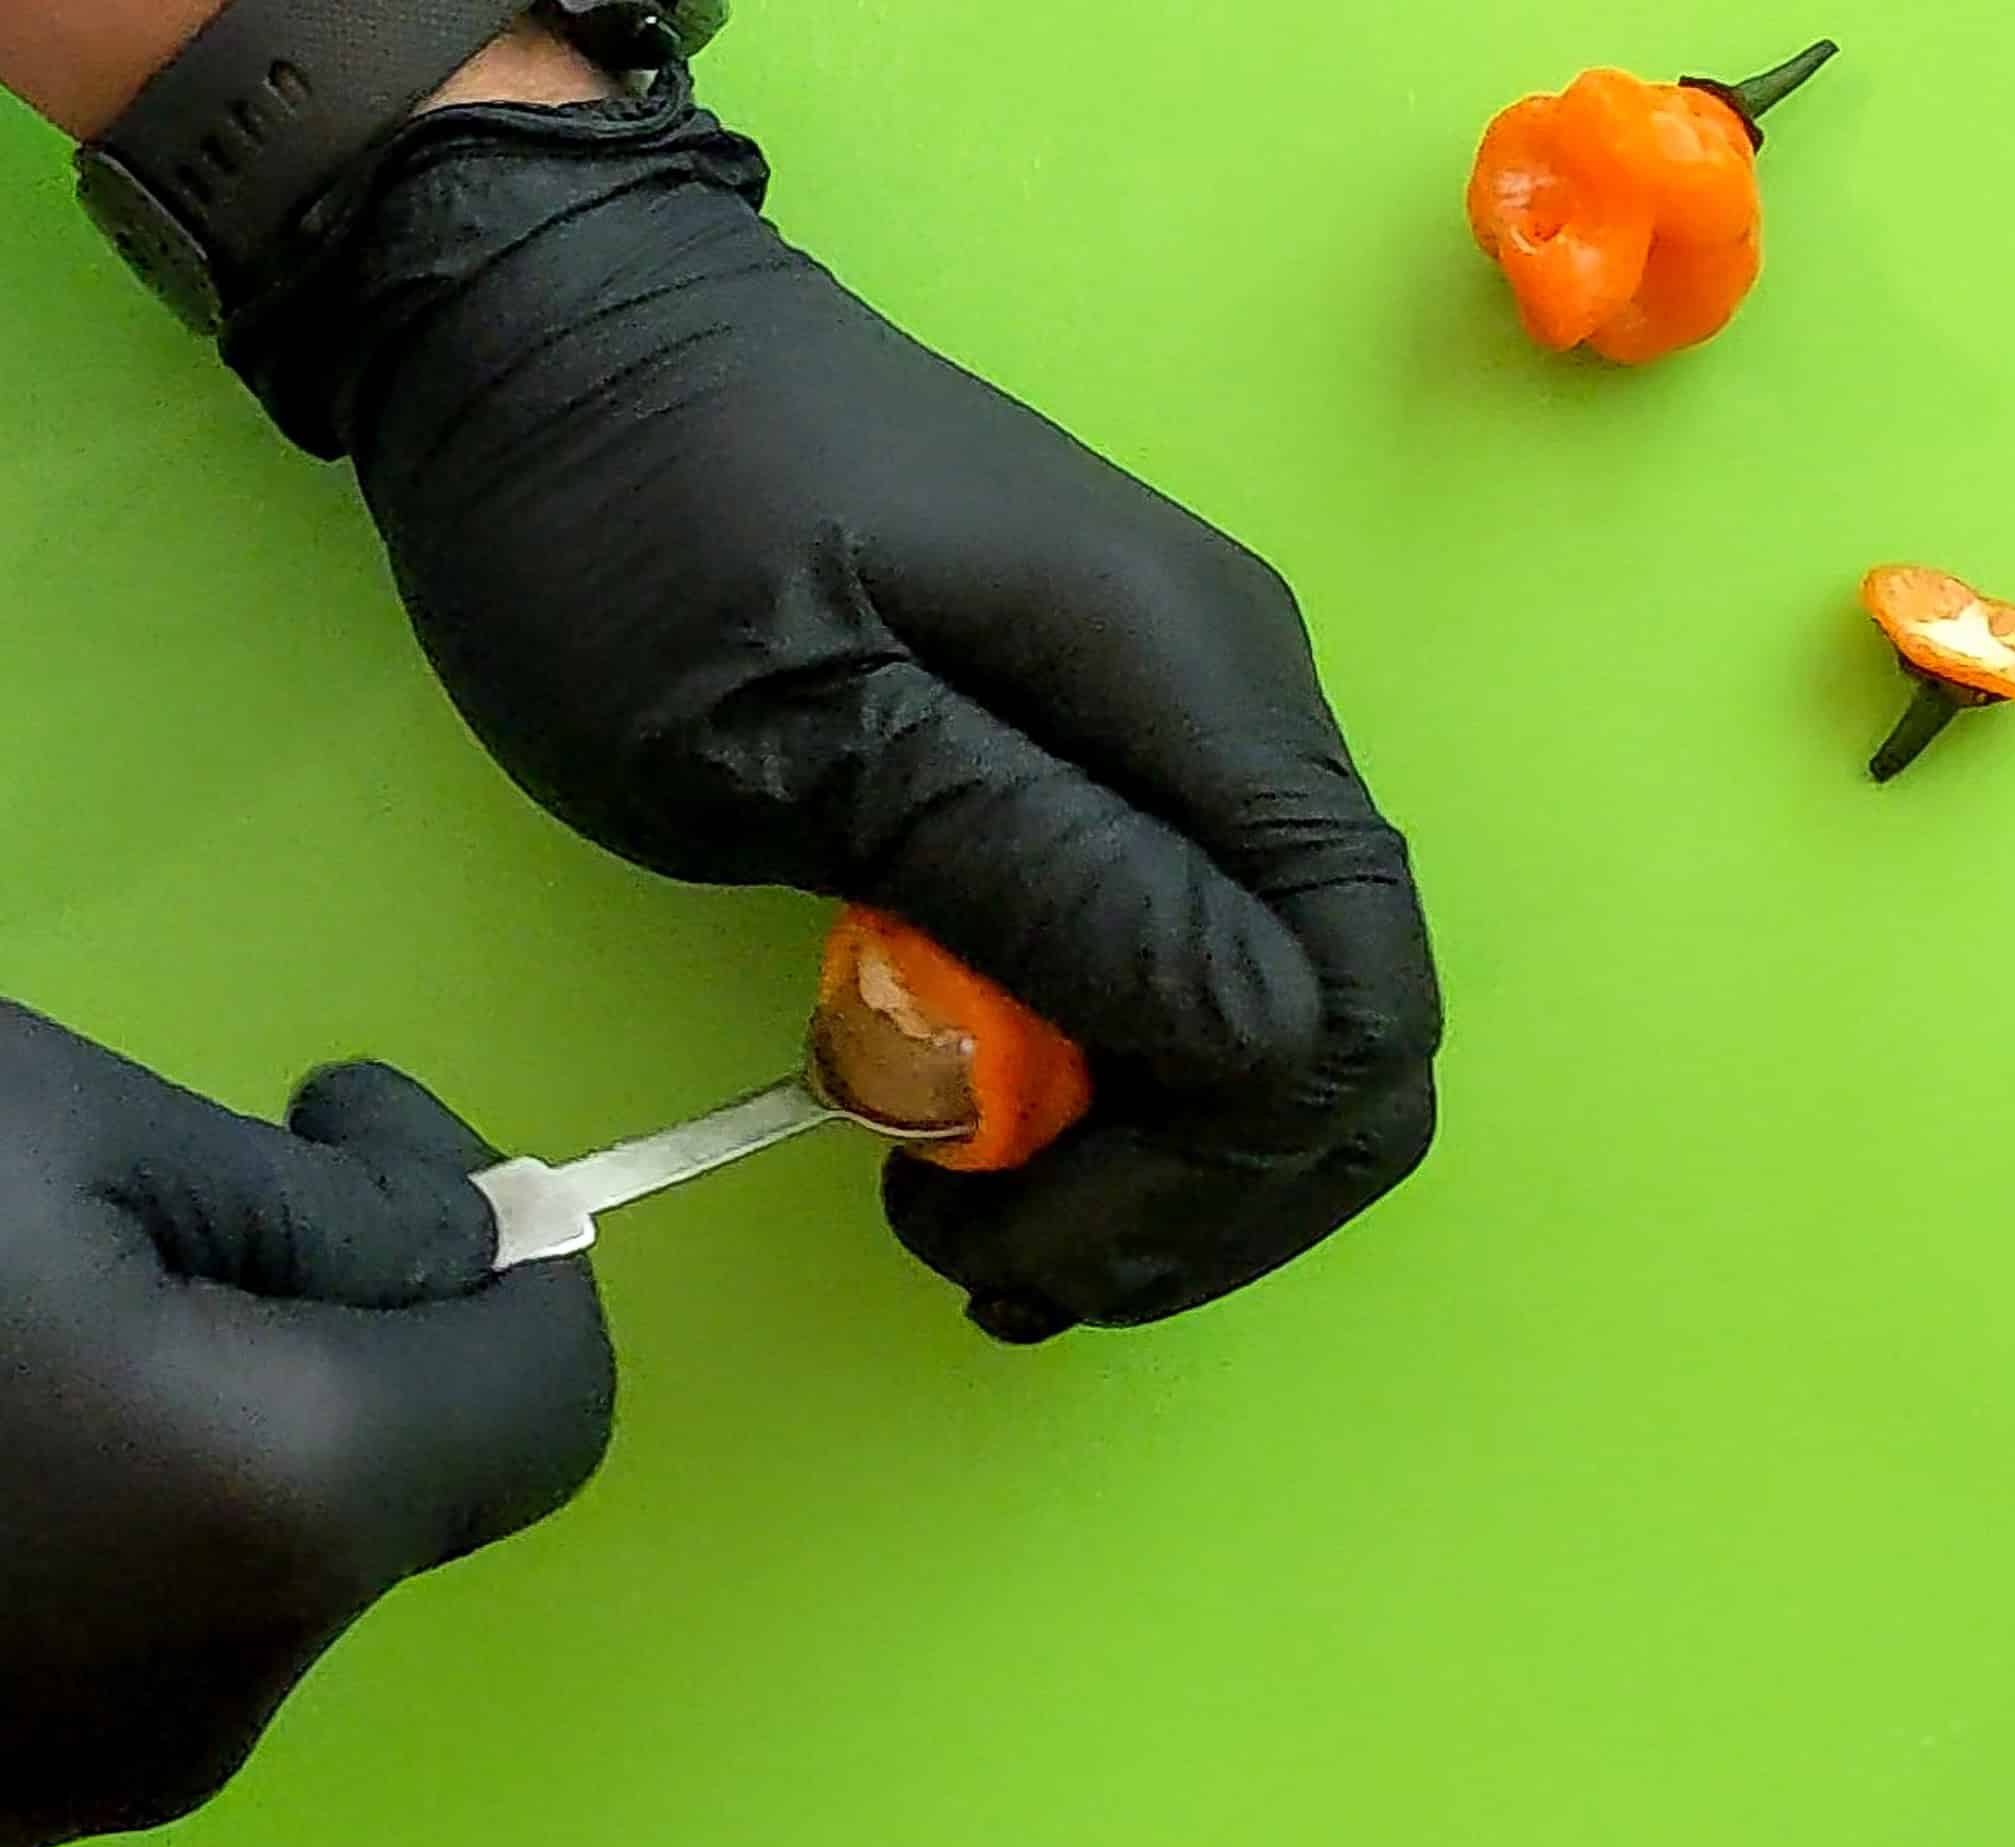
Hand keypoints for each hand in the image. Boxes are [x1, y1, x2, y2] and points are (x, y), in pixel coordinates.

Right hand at [0, 1005, 612, 1846]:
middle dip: (366, 1302)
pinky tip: (19, 1404)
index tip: (366, 1128)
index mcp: (286, 1506)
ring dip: (248, 1390)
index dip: (519, 1240)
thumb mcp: (53, 1135)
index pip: (559, 1390)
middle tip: (207, 1186)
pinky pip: (169, 1609)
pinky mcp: (6, 1796)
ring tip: (75, 1290)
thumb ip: (318, 1198)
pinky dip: (155, 1490)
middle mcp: (229, 1681)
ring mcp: (103, 1771)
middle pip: (419, 1460)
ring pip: (284, 1532)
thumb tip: (459, 1238)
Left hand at [228, 71, 1441, 1339]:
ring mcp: (1196, 725)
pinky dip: (1114, 1086)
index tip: (992, 1220)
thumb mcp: (788, 722)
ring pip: (1284, 1011)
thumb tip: (1257, 1036)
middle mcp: (1245, 713)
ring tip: (979, 1213)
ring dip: (1163, 1167)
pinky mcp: (1121, 745)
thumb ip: (1026, 867)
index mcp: (1192, 691)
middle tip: (996, 1249)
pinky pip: (1192, 954)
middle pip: (1355, 1026)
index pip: (1342, 1000)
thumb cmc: (631, 524)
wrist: (570, 339)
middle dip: (1203, 1199)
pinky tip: (991, 1128)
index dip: (1207, 1172)